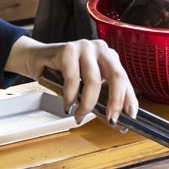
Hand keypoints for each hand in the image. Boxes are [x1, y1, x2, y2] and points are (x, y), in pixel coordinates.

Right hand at [4, 35, 138, 124]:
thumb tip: (114, 121)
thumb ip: (101, 100)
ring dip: (87, 104)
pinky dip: (70, 97)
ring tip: (79, 115)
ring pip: (93, 80)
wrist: (38, 59)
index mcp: (109, 57)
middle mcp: (100, 49)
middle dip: (115, 102)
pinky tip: (67, 106)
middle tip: (110, 119)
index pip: (125, 79)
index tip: (131, 115)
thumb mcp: (86, 87)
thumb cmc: (64, 74)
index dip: (129, 98)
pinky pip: (72, 79)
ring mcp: (84, 47)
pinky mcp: (67, 49)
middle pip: (116, 76)